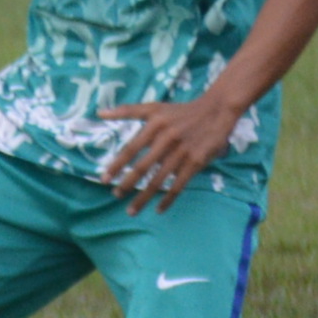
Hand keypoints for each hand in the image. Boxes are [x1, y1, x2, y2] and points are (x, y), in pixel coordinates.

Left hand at [94, 92, 240, 212]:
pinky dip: (169, 199)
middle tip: (116, 195)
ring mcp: (182, 152)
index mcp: (154, 127)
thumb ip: (126, 111)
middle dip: (128, 184)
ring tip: (131, 210)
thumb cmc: (180, 111)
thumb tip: (100, 113)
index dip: (117, 165)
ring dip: (144, 197)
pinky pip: (179, 185)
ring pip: (159, 180)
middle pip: (143, 167)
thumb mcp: (153, 107)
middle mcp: (167, 140)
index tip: (104, 179)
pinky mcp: (196, 162)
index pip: (131, 149)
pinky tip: (158, 210)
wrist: (217, 110)